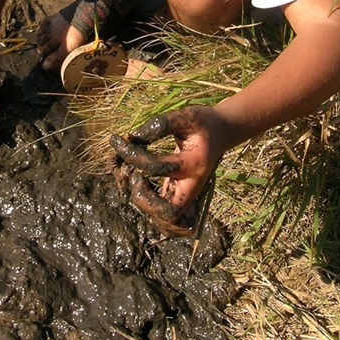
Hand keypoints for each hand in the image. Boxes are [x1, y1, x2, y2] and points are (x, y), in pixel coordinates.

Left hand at [110, 106, 234, 234]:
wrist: (221, 134)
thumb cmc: (202, 124)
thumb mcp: (187, 116)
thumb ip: (163, 124)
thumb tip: (133, 137)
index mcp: (193, 164)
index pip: (156, 168)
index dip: (131, 154)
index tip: (118, 141)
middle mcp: (192, 186)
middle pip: (169, 213)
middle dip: (143, 199)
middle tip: (135, 177)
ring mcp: (189, 196)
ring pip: (168, 223)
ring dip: (147, 209)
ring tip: (140, 183)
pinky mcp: (184, 199)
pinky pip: (171, 223)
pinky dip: (156, 217)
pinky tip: (147, 193)